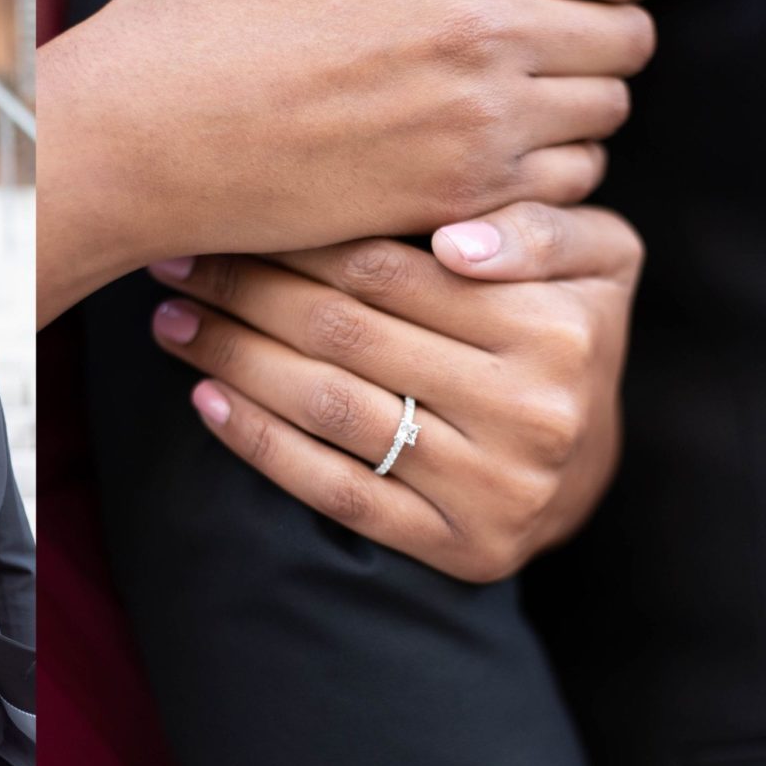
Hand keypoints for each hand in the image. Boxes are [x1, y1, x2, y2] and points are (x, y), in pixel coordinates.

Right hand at [38, 0, 653, 324]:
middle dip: (592, 47)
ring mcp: (471, 128)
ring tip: (507, 115)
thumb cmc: (192, 2)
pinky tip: (477, 167)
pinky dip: (536, 184)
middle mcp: (484, 37)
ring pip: (600, 123)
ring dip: (567, 118)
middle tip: (533, 58)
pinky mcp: (445, 202)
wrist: (140, 133)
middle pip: (627, 45)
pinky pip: (558, 196)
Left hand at [148, 201, 643, 581]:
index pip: (386, 270)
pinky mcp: (459, 547)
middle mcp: (530, 411)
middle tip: (174, 265)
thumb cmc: (567, 330)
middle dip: (245, 292)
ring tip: (172, 322)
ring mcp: (494, 488)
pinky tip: (206, 400)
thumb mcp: (593, 257)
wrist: (586, 466)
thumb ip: (540, 225)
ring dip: (234, 358)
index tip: (222, 217)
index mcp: (557, 326)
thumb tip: (455, 240)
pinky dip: (262, 443)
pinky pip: (337, 491)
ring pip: (330, 408)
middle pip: (346, 334)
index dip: (293, 241)